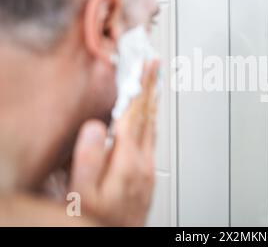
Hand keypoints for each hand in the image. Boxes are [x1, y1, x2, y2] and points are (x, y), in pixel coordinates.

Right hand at [69, 60, 159, 225]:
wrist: (116, 240)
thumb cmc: (96, 221)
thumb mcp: (82, 192)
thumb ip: (89, 157)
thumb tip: (97, 126)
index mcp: (127, 160)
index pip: (136, 113)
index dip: (141, 87)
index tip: (147, 67)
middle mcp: (143, 163)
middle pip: (149, 117)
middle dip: (151, 88)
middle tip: (155, 67)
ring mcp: (147, 170)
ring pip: (153, 128)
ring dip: (152, 104)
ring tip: (153, 86)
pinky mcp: (147, 177)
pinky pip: (151, 141)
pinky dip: (150, 122)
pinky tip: (149, 121)